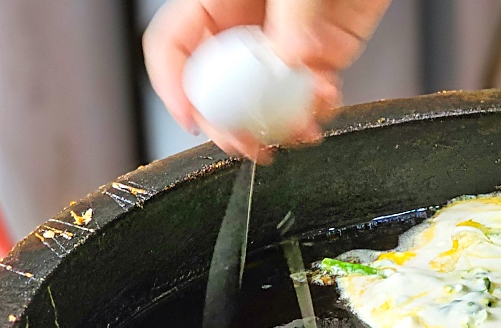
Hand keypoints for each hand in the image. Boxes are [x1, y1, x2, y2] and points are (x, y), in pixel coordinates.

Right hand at [143, 0, 392, 160]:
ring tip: (299, 131)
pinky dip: (317, 110)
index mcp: (218, 2)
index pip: (175, 47)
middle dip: (231, 123)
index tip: (192, 118)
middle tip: (249, 141)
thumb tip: (290, 58)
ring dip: (280, 126)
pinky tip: (325, 106)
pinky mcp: (320, 58)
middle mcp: (246, 29)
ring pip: (266, 103)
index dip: (174, 86)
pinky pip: (310, 97)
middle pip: (218, 89)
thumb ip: (293, 14)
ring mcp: (283, 48)